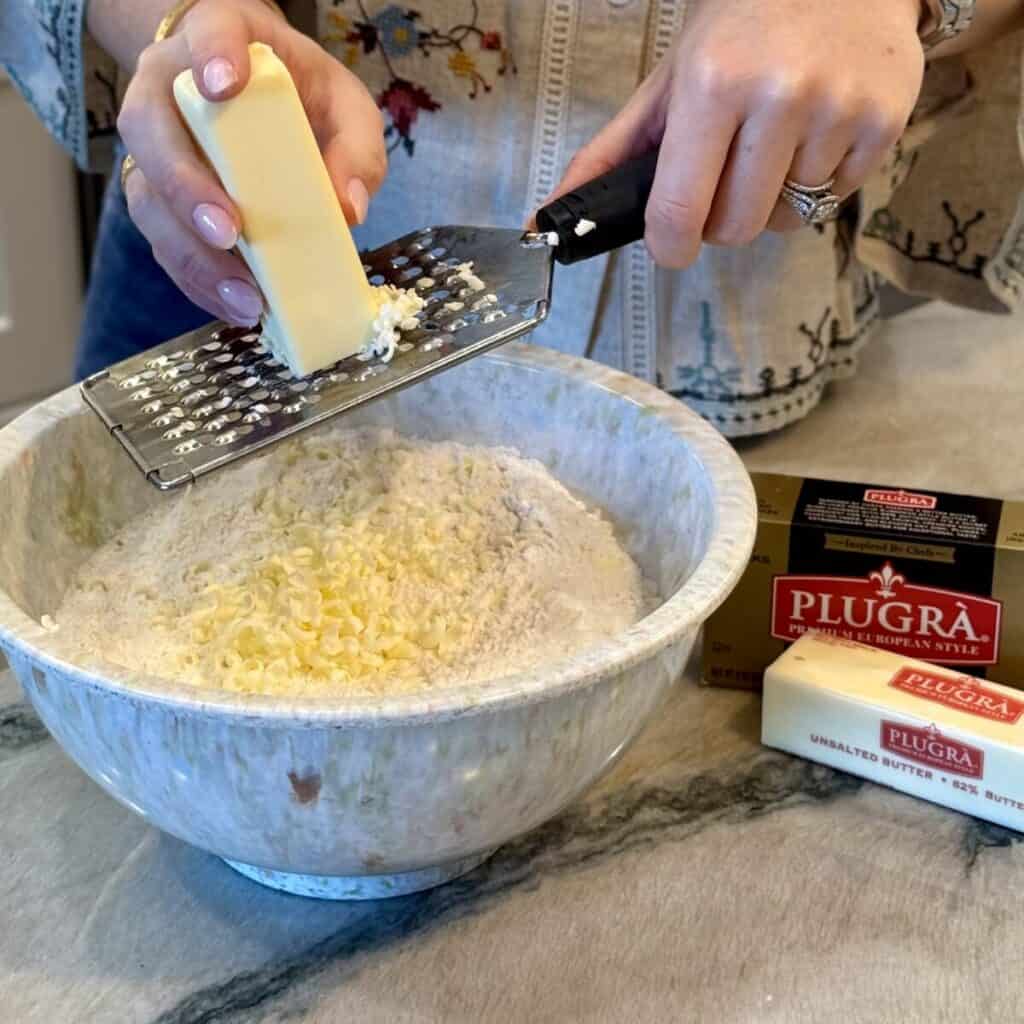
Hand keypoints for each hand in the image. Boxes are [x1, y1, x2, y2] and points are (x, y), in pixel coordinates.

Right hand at [117, 0, 386, 324]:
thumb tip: (350, 210)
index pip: (206, 31)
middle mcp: (168, 88)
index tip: (224, 84)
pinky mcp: (156, 198)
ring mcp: (153, 146)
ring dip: (192, 253)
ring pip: (148, 197)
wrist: (254, 94)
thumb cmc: (300, 95)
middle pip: (151, 130)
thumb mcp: (345, 105)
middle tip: (228, 231)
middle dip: (186, 187)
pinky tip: (237, 306)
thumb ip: (357, 146)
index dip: (211, 56)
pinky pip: (162, 242)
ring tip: (245, 296)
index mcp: (219, 38)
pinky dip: (198, 281)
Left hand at [553, 0, 925, 267]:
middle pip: (735, 228)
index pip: (679, 214)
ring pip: (786, 219)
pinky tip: (814, 131)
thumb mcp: (670, 78)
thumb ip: (614, 150)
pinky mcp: (884, 121)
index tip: (674, 243)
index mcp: (712, 86)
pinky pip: (834, 198)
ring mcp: (838, 111)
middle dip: (720, 218)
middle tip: (725, 175)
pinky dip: (817, 181)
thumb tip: (550, 213)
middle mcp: (779, 98)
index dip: (671, 245)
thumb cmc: (741, 23)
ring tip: (773, 143)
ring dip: (771, 198)